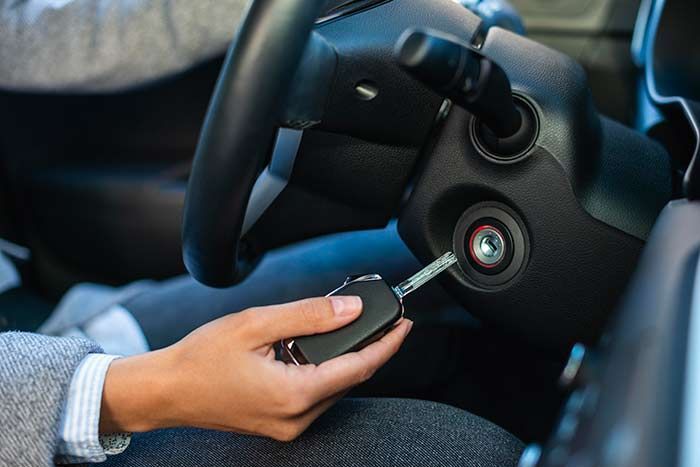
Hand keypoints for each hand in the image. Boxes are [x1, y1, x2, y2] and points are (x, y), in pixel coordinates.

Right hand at [99, 296, 412, 440]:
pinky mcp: (278, 424)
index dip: (387, 344)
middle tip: (377, 317)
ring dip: (343, 359)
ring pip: (333, 388)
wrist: (166, 390)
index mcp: (295, 394)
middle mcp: (296, 418)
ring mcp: (286, 426)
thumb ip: (309, 315)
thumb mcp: (257, 324)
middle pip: (349, 379)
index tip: (405, 325)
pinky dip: (323, 372)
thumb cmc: (201, 358)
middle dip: (367, 347)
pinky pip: (315, 396)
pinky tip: (315, 350)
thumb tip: (351, 309)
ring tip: (345, 328)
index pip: (360, 367)